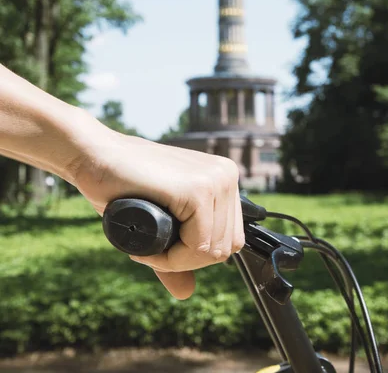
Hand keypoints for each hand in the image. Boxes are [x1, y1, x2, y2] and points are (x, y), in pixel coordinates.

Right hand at [72, 119, 244, 299]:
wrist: (95, 157)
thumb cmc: (122, 186)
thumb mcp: (158, 223)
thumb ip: (176, 254)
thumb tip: (187, 293)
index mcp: (224, 178)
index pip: (229, 237)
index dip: (194, 254)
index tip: (162, 247)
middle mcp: (226, 175)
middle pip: (225, 246)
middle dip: (186, 259)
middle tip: (152, 249)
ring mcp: (215, 180)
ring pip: (213, 250)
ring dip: (177, 260)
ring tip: (147, 245)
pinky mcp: (197, 190)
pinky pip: (198, 246)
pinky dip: (172, 258)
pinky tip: (147, 246)